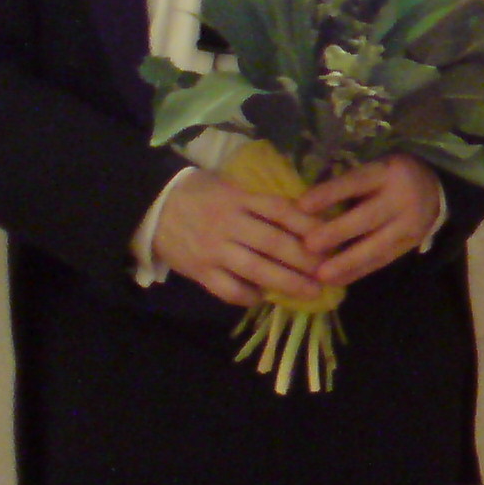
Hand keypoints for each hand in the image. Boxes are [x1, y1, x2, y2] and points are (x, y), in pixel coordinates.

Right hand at [151, 170, 323, 307]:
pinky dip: (249, 295)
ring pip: (256, 269)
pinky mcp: (199, 271)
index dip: (309, 224)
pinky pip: (228, 289)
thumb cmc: (201, 195)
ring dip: (287, 282)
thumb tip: (305, 215)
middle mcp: (229, 223)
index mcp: (239, 199)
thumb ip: (261, 202)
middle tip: (331, 270)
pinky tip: (265, 297)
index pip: (281, 210)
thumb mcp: (230, 187)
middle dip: (306, 259)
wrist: (151, 207)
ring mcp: (213, 249)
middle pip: (274, 242)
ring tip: (312, 292)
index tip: (332, 236)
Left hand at [297, 154, 442, 286]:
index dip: (330, 193)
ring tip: (321, 275)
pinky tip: (337, 281)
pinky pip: (383, 260)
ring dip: (348, 262)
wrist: (434, 189)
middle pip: (368, 216)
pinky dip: (359, 271)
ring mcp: (410, 223)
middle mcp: (402, 197)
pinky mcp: (411, 244)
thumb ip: (346, 186)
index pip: (356, 182)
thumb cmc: (387, 178)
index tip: (302, 205)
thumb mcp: (372, 170)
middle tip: (309, 246)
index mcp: (386, 172)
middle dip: (338, 232)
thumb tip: (302, 209)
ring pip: (378, 244)